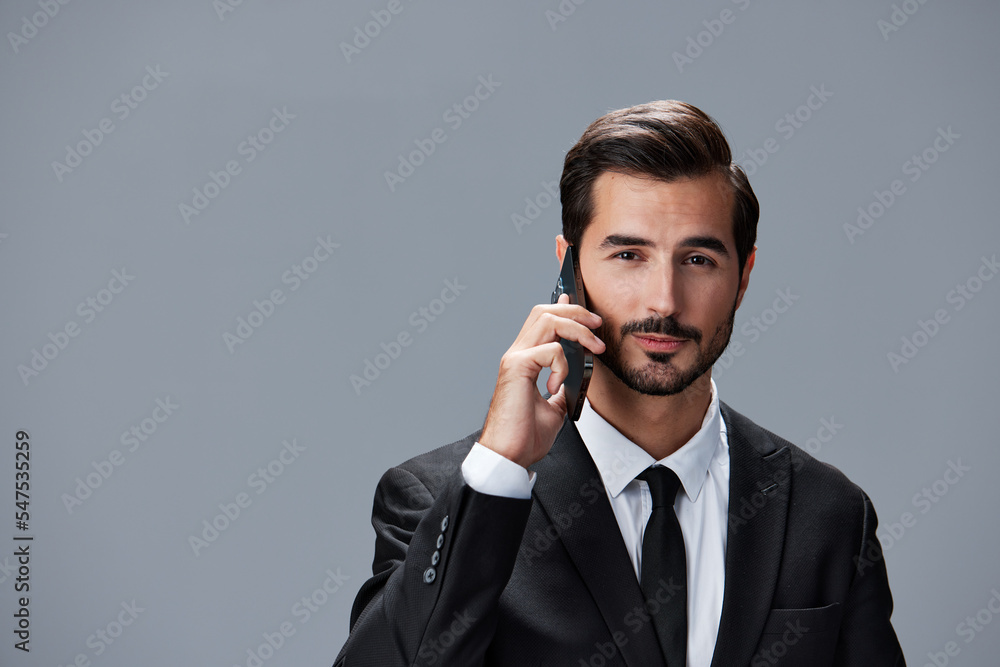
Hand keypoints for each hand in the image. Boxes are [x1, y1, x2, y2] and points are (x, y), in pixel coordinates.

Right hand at [479, 293, 604, 468]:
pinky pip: (550, 350)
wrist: (509, 456)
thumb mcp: (554, 408)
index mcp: (524, 361)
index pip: (542, 321)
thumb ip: (562, 388)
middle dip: (575, 312)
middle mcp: (517, 355)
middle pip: (544, 312)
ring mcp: (514, 359)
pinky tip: (556, 386)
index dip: (561, 308)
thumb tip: (576, 381)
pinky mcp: (516, 367)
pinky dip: (563, 365)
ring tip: (593, 347)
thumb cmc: (524, 437)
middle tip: (597, 326)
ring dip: (576, 329)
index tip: (578, 302)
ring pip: (547, 320)